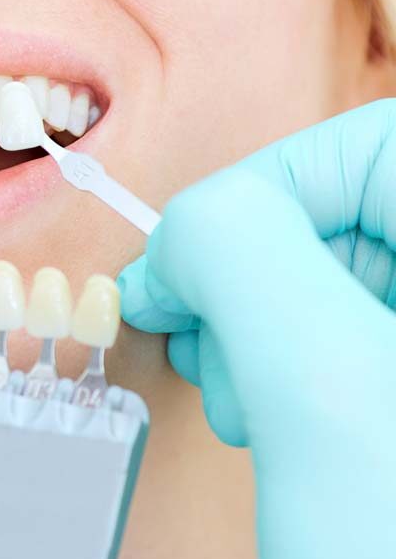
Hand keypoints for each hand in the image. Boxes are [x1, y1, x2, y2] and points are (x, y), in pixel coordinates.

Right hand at [117, 98, 395, 558]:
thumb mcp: (323, 398)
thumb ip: (243, 257)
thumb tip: (183, 232)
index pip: (382, 141)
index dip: (277, 179)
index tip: (194, 253)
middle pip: (355, 209)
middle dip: (252, 263)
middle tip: (195, 329)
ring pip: (337, 273)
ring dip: (255, 317)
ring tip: (233, 391)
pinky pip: (336, 338)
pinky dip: (274, 361)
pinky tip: (258, 416)